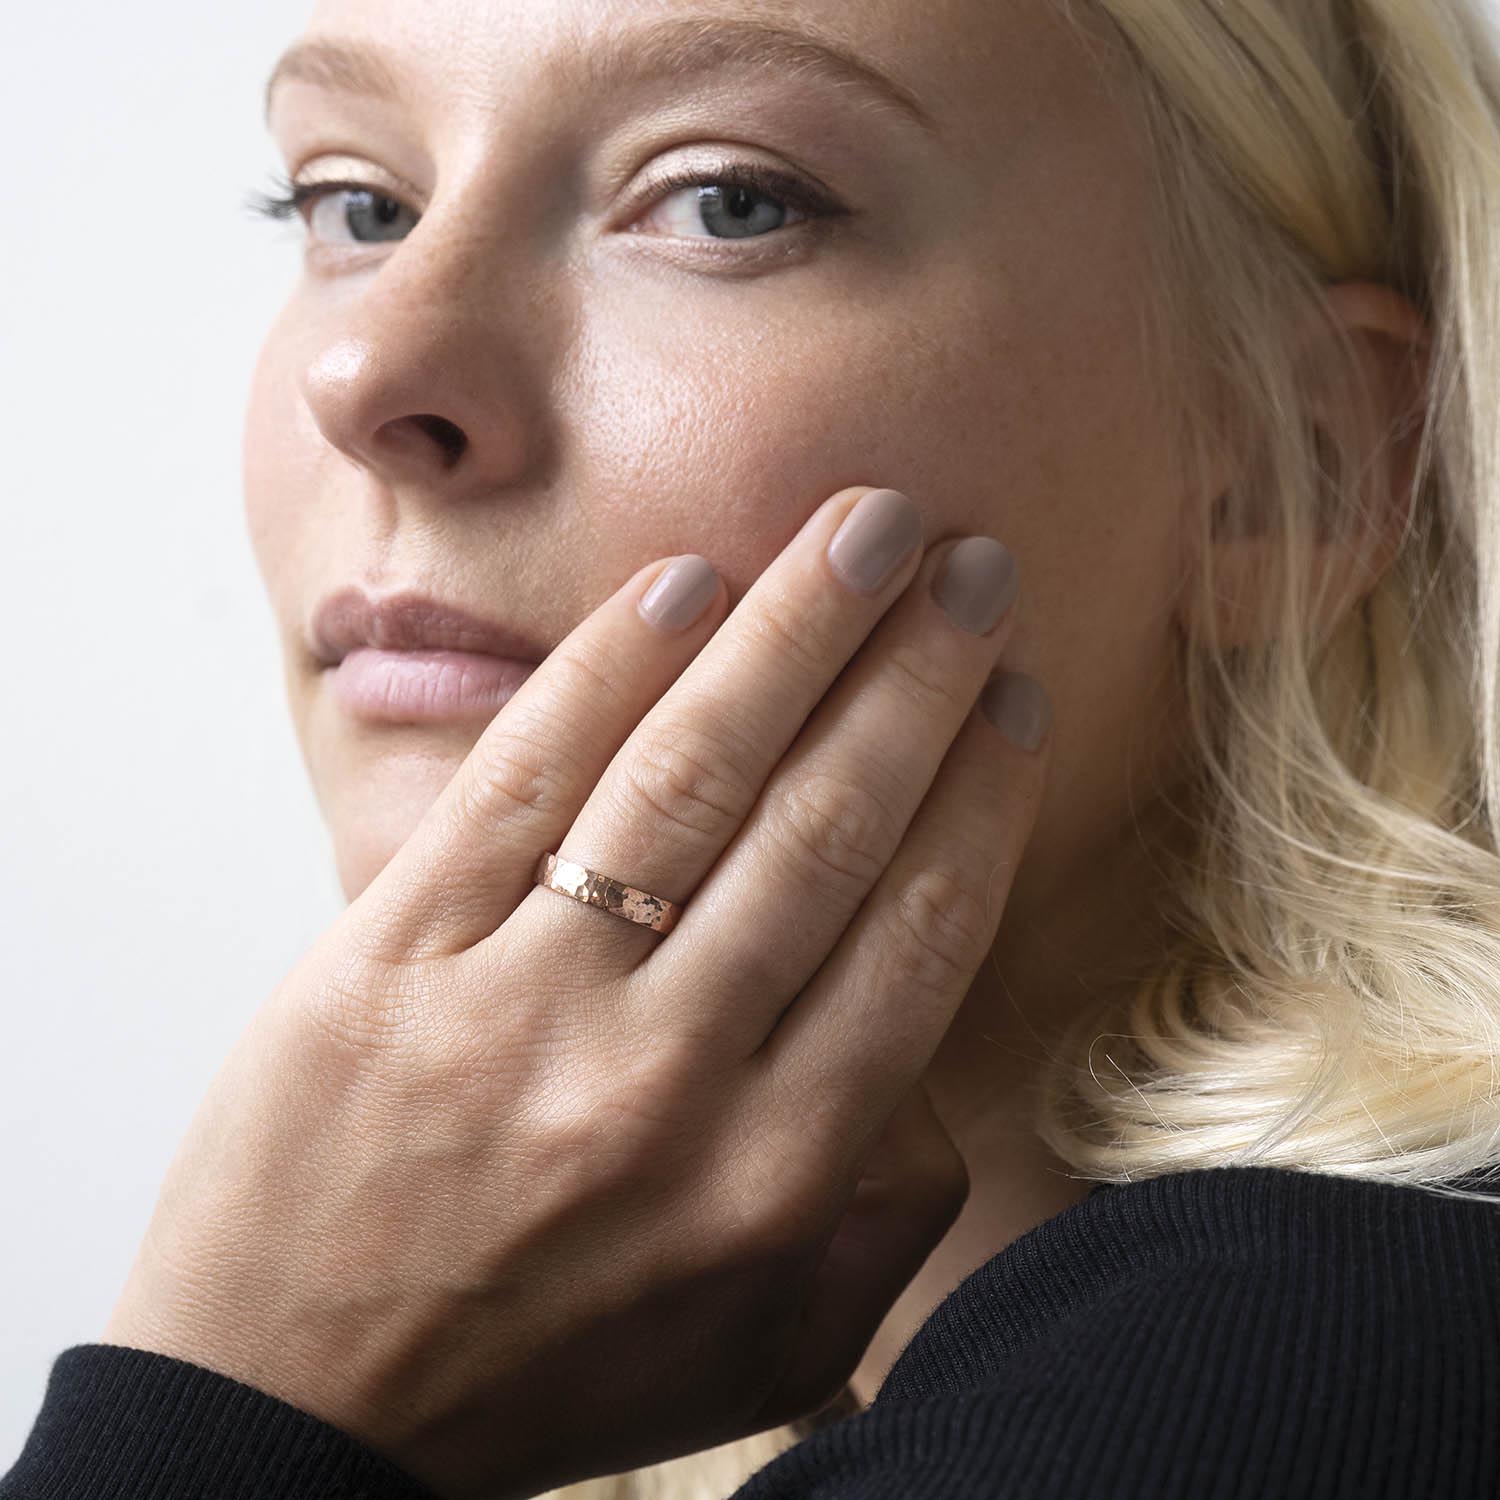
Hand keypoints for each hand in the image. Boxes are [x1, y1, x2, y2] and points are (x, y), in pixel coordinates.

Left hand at [103, 485, 1049, 1499]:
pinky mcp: (391, 955)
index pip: (916, 934)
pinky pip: (522, 779)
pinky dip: (610, 668)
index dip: (978, 792)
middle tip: (969, 563)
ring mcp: (519, 1005)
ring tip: (861, 528)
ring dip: (791, 632)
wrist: (288, 1418)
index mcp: (772, 1177)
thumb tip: (936, 1077)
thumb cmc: (541, 1375)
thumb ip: (877, 1225)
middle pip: (823, 828)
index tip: (1012, 692)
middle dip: (914, 675)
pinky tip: (685, 586)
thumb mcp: (755, 1348)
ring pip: (690, 777)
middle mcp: (663, 1080)